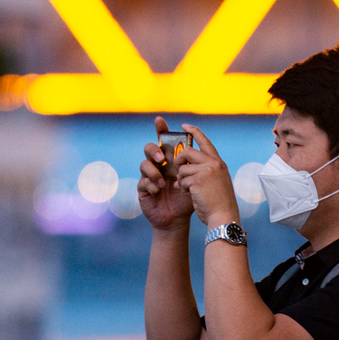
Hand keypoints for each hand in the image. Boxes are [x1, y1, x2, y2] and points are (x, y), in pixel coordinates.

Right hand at [138, 116, 194, 230]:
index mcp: (171, 161)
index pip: (164, 141)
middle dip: (154, 150)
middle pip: (149, 148)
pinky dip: (150, 185)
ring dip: (153, 171)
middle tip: (162, 157)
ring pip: (144, 164)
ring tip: (162, 182)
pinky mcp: (143, 189)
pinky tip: (158, 192)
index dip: (161, 129)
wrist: (178, 220)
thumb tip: (196, 150)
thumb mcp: (194, 181)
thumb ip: (194, 166)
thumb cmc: (187, 199)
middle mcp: (158, 166)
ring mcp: (149, 177)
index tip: (160, 120)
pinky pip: (142, 181)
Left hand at [175, 124, 239, 227]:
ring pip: (182, 168)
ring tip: (187, 190)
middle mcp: (214, 163)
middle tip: (178, 171)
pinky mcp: (198, 179)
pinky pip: (182, 179)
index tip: (184, 126)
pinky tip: (189, 195)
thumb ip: (205, 171)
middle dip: (178, 161)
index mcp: (219, 163)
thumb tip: (184, 167)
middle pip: (188, 152)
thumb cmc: (219, 203)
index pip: (205, 142)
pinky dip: (182, 188)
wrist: (223, 216)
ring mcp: (206, 170)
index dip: (194, 131)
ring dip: (181, 180)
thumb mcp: (216, 182)